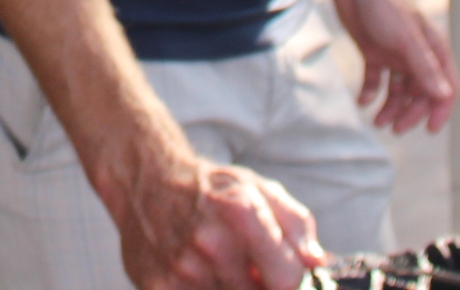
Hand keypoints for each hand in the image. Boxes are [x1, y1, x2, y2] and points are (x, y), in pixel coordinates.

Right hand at [111, 143, 325, 289]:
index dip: (291, 282)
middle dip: (259, 284)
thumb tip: (316, 262)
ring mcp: (184, 270)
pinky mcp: (160, 288)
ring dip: (231, 288)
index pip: (287, 281)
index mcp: (242, 214)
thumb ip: (296, 225)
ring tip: (221, 267)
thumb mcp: (258, 189)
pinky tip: (200, 274)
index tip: (284, 276)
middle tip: (248, 267)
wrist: (144, 180)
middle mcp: (212, 244)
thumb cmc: (208, 188)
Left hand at [331, 0, 456, 134]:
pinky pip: (375, 79)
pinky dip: (370, 92)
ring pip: (398, 90)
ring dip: (390, 107)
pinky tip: (362, 101)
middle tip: (392, 128)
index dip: (440, 110)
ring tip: (377, 121)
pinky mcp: (373, 50)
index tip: (428, 129)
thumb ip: (424, 67)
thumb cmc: (383, 4)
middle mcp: (416, 54)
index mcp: (432, 49)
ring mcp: (394, 53)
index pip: (446, 87)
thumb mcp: (405, 38)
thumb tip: (443, 96)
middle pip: (421, 93)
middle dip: (410, 112)